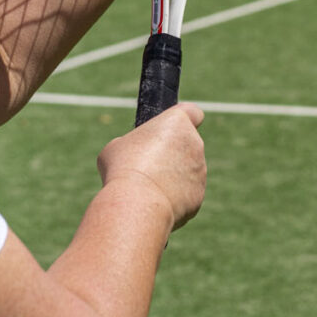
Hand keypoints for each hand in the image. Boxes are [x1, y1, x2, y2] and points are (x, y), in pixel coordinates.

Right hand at [97, 103, 206, 230]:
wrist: (137, 203)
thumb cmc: (123, 168)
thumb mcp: (117, 147)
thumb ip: (133, 144)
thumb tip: (135, 153)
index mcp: (178, 122)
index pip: (193, 113)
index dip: (184, 120)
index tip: (172, 129)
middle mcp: (195, 142)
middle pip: (186, 144)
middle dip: (171, 153)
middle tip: (147, 165)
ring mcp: (200, 169)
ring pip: (186, 170)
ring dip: (172, 176)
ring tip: (147, 187)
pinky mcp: (199, 193)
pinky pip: (186, 193)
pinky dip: (174, 197)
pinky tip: (154, 202)